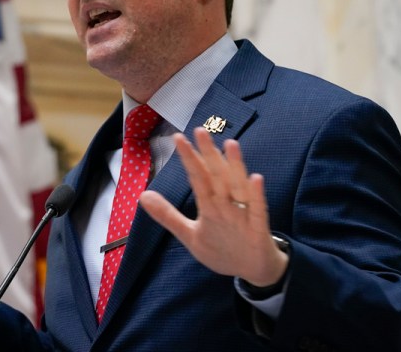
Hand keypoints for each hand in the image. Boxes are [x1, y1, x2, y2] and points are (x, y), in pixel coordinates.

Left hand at [138, 129, 287, 286]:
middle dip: (208, 154)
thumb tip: (142, 196)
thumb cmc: (222, 248)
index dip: (189, 158)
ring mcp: (242, 213)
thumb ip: (168, 215)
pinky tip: (256, 179)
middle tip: (200, 130)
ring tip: (230, 144)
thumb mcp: (189, 234)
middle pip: (216, 175)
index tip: (178, 138)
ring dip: (235, 166)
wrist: (253, 270)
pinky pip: (258, 209)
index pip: (198, 177)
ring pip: (238, 186)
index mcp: (210, 204)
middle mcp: (226, 203)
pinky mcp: (258, 227)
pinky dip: (256, 195)